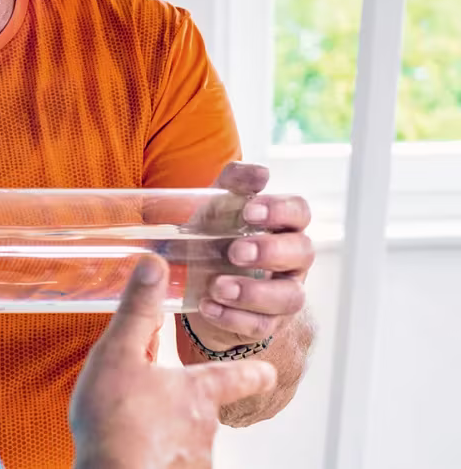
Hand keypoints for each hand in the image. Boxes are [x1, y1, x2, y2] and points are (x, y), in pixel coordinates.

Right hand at [71, 256, 276, 467]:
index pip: (242, 375)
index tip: (265, 369)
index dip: (255, 370)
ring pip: (189, 439)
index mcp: (199, 390)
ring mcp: (196, 458)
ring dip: (169, 432)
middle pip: (206, 408)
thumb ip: (138, 310)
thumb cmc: (115, 418)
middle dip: (186, 402)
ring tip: (138, 428)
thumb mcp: (119, 353)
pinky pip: (173, 462)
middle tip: (157, 397)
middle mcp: (206, 426)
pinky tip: (138, 453)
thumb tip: (154, 264)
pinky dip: (158, 456)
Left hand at [186, 162, 313, 351]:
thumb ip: (233, 184)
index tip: (249, 212)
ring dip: (253, 292)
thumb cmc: (213, 238)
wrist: (196, 284)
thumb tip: (260, 173)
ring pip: (290, 296)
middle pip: (303, 252)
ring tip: (217, 286)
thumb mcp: (216, 208)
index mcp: (282, 226)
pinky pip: (261, 325)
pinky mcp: (267, 323)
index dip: (280, 211)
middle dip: (270, 251)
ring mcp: (283, 294)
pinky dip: (233, 317)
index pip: (300, 211)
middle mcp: (292, 261)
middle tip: (234, 251)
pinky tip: (207, 306)